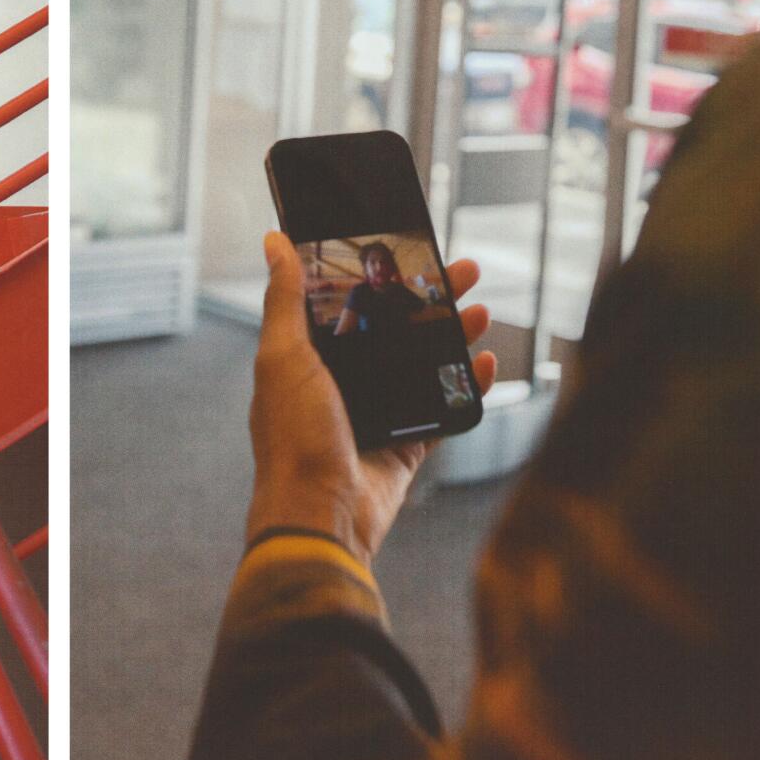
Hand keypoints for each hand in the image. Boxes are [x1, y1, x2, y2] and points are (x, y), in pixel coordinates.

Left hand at [245, 231, 495, 566]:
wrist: (320, 516)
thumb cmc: (292, 439)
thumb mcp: (283, 357)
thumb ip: (282, 300)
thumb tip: (273, 242)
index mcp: (308, 358)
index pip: (349, 304)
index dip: (379, 276)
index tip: (409, 250)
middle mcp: (342, 382)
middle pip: (394, 329)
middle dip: (430, 298)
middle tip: (464, 272)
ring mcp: (376, 413)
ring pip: (422, 364)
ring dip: (453, 335)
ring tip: (481, 310)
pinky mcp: (404, 445)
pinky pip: (442, 409)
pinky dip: (466, 386)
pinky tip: (486, 363)